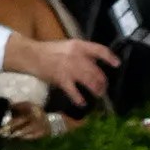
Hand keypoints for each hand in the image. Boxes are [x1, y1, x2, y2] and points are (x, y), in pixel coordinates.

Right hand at [0, 31, 117, 109]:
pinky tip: (83, 103)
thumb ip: (82, 53)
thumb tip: (95, 62)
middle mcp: (77, 56)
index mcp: (79, 46)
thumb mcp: (69, 46)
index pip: (99, 50)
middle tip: (104, 87)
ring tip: (98, 94)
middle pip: (96, 71)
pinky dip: (79, 99)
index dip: (110, 57)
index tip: (117, 64)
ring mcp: (69, 68)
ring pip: (89, 81)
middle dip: (103, 81)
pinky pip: (74, 92)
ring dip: (96, 89)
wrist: (33, 55)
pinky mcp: (62, 79)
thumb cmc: (51, 50)